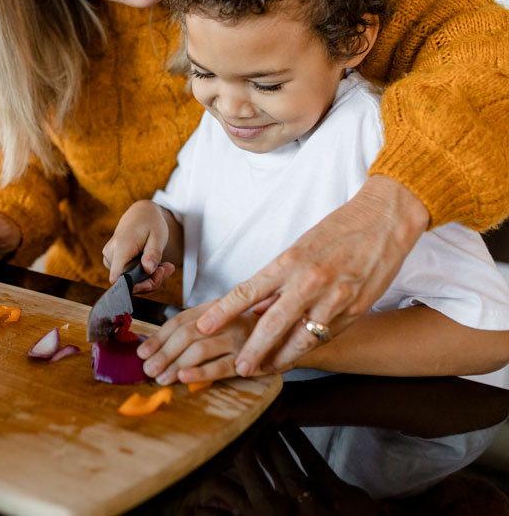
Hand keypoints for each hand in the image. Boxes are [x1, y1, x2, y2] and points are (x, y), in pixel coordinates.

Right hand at [102, 200, 176, 292]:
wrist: (140, 215)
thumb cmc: (150, 224)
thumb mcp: (158, 236)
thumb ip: (153, 254)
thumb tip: (148, 270)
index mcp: (121, 245)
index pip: (119, 276)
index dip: (136, 285)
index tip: (154, 279)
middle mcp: (111, 254)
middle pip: (128, 281)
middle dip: (150, 281)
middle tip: (167, 269)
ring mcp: (109, 259)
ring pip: (129, 281)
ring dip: (149, 278)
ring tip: (164, 266)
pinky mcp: (112, 263)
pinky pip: (128, 276)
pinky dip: (143, 275)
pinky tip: (155, 266)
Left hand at [137, 302, 260, 384]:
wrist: (290, 336)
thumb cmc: (250, 331)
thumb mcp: (224, 321)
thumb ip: (198, 329)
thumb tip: (159, 345)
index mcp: (215, 309)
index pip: (179, 321)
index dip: (158, 337)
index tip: (142, 352)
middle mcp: (226, 320)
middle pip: (186, 335)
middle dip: (163, 353)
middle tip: (147, 368)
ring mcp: (238, 338)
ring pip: (199, 350)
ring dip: (175, 365)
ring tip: (160, 377)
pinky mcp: (250, 357)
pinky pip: (221, 366)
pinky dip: (200, 373)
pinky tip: (184, 378)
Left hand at [197, 175, 429, 375]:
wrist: (384, 221)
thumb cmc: (338, 230)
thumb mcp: (301, 247)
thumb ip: (280, 279)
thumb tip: (257, 307)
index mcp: (290, 261)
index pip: (247, 291)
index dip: (223, 312)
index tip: (204, 327)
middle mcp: (309, 281)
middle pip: (272, 324)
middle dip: (252, 350)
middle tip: (238, 366)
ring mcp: (334, 298)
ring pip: (301, 338)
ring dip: (281, 357)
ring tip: (265, 368)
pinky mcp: (355, 310)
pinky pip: (326, 334)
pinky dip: (309, 346)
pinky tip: (296, 356)